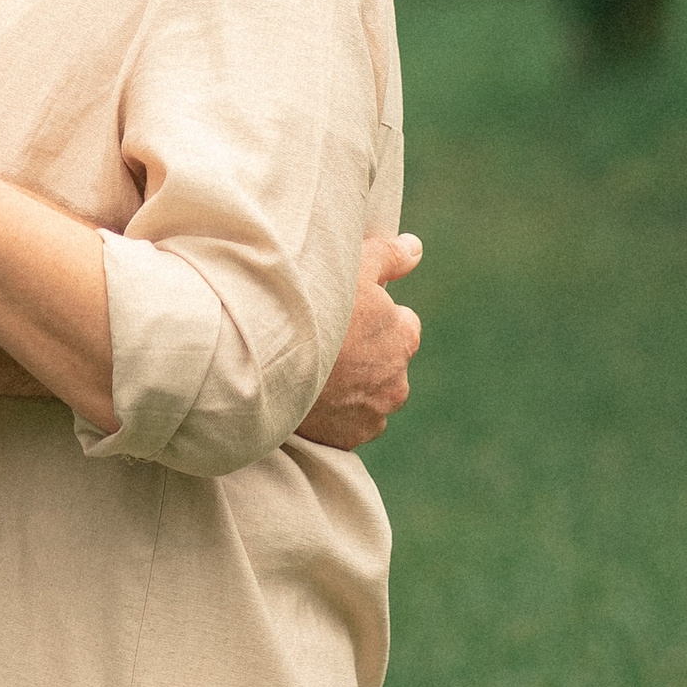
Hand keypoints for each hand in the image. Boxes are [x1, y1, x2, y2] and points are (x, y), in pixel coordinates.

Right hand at [296, 231, 422, 449]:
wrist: (270, 362)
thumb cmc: (314, 308)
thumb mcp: (353, 268)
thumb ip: (389, 256)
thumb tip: (416, 247)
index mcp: (403, 338)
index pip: (403, 324)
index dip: (376, 317)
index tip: (349, 315)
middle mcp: (397, 382)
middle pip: (387, 362)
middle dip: (367, 354)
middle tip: (330, 341)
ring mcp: (373, 415)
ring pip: (369, 395)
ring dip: (353, 386)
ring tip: (317, 369)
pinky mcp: (349, 439)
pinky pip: (349, 423)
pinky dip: (336, 413)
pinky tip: (312, 395)